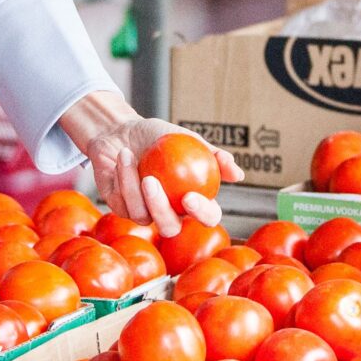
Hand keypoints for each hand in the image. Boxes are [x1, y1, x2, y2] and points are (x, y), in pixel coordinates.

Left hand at [58, 91, 240, 235]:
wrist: (122, 131)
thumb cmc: (157, 136)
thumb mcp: (187, 139)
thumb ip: (213, 155)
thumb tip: (239, 175)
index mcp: (193, 200)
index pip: (207, 217)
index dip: (202, 213)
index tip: (190, 196)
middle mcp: (170, 212)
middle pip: (172, 228)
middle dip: (161, 210)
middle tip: (152, 182)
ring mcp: (144, 214)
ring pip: (143, 217)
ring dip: (133, 186)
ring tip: (128, 154)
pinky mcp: (121, 209)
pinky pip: (123, 203)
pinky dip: (122, 177)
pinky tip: (122, 157)